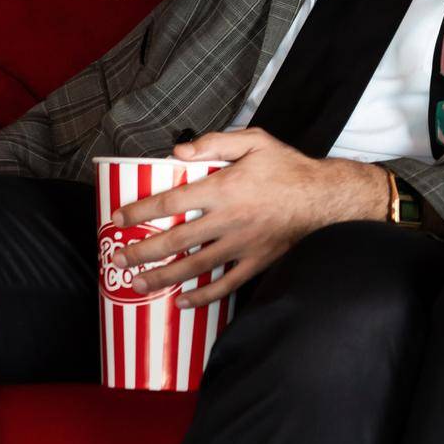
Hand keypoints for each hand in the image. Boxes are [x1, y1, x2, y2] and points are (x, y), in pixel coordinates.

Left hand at [110, 128, 388, 307]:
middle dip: (141, 251)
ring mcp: (242, 245)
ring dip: (162, 277)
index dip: (141, 210)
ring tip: (137, 283)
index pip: (171, 201)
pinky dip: (203, 297)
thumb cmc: (290, 168)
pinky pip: (226, 284)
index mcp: (224, 189)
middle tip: (117, 258)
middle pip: (175, 240)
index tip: (120, 217)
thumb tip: (178, 153)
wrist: (326, 198)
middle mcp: (228, 220)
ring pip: (194, 267)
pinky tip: (183, 302)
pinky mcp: (256, 262)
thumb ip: (216, 143)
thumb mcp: (256, 142)